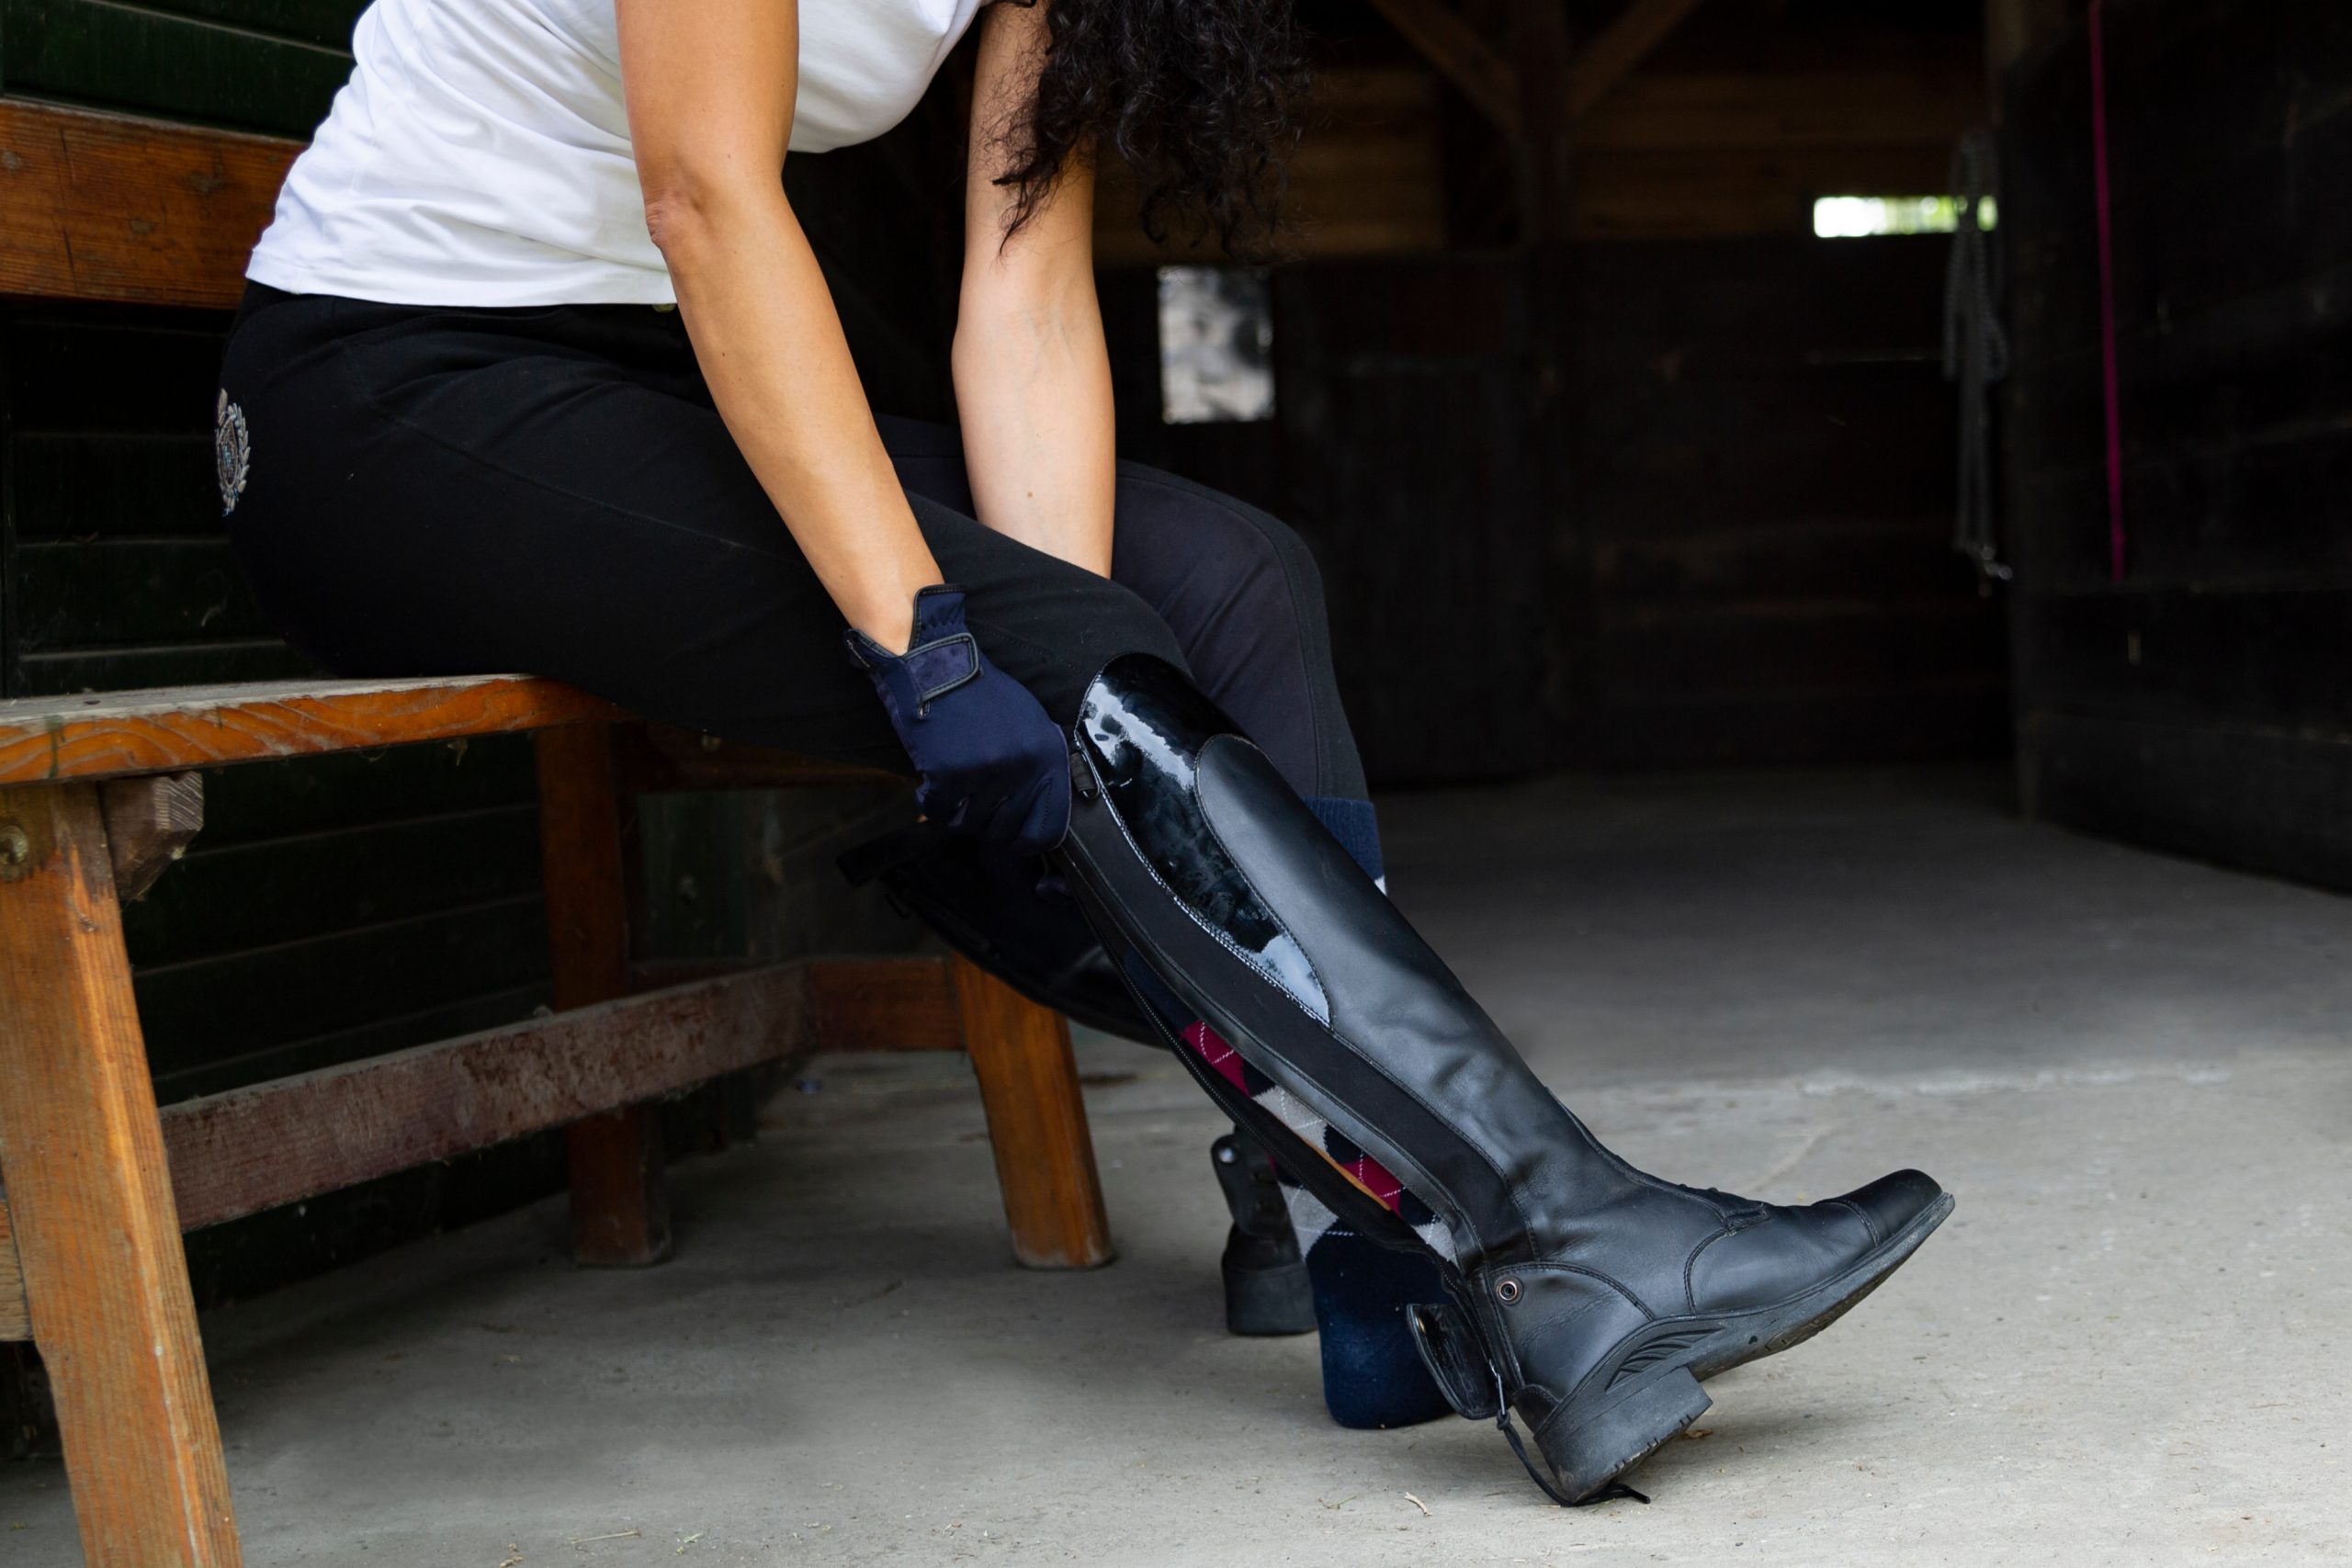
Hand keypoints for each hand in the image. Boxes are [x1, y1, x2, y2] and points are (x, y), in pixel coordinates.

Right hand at [847, 586, 1070, 854]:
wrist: (939, 665)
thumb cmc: (983, 695)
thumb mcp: (1031, 724)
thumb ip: (1041, 766)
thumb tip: (1044, 809)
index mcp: (1049, 758)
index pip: (1046, 829)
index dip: (1024, 842)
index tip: (1008, 842)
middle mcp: (1024, 770)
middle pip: (1004, 832)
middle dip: (986, 829)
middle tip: (971, 811)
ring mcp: (987, 773)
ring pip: (971, 825)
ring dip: (957, 814)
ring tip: (952, 792)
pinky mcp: (950, 774)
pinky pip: (940, 811)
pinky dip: (931, 804)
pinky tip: (931, 786)